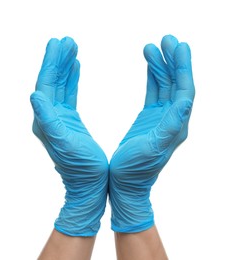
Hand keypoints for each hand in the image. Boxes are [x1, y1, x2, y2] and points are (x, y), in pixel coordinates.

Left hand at [30, 37, 107, 235]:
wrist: (89, 182)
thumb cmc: (80, 167)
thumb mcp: (64, 143)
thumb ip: (48, 120)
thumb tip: (34, 94)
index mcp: (46, 120)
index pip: (46, 85)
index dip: (51, 64)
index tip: (58, 43)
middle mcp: (48, 116)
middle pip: (51, 81)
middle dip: (58, 60)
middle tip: (66, 40)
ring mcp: (59, 117)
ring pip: (60, 85)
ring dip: (65, 66)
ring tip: (72, 49)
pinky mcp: (70, 120)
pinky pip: (69, 94)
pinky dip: (72, 79)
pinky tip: (76, 68)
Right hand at [109, 35, 194, 232]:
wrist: (125, 181)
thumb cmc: (136, 169)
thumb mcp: (153, 147)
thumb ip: (171, 125)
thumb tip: (186, 101)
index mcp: (176, 125)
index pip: (184, 90)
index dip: (183, 68)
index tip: (178, 46)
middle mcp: (173, 119)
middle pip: (176, 83)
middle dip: (172, 61)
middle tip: (165, 40)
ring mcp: (161, 117)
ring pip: (165, 85)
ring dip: (161, 65)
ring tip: (152, 47)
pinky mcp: (149, 118)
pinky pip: (154, 92)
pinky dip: (152, 77)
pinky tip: (149, 65)